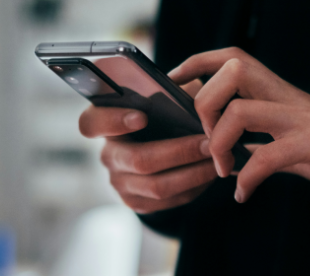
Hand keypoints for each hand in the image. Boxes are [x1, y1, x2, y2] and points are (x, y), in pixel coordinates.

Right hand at [79, 80, 217, 213]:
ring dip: (193, 173)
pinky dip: (193, 188)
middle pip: (138, 160)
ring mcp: (119, 182)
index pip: (91, 123)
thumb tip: (192, 94)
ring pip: (157, 186)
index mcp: (105, 123)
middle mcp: (108, 155)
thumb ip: (171, 92)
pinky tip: (209, 174)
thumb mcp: (164, 98)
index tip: (142, 116)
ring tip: (217, 159)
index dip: (113, 121)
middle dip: (179, 152)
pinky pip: (167, 201)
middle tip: (209, 143)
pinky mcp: (135, 202)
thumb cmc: (163, 115)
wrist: (161, 150)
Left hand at [168, 47, 309, 202]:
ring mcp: (301, 118)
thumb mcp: (289, 136)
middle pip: (232, 71)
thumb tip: (222, 147)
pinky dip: (248, 179)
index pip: (232, 57)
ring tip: (223, 170)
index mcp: (278, 91)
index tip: (175, 83)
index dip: (198, 63)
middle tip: (206, 139)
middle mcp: (287, 96)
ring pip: (241, 111)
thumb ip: (257, 136)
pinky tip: (244, 193)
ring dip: (220, 144)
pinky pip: (267, 157)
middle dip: (205, 104)